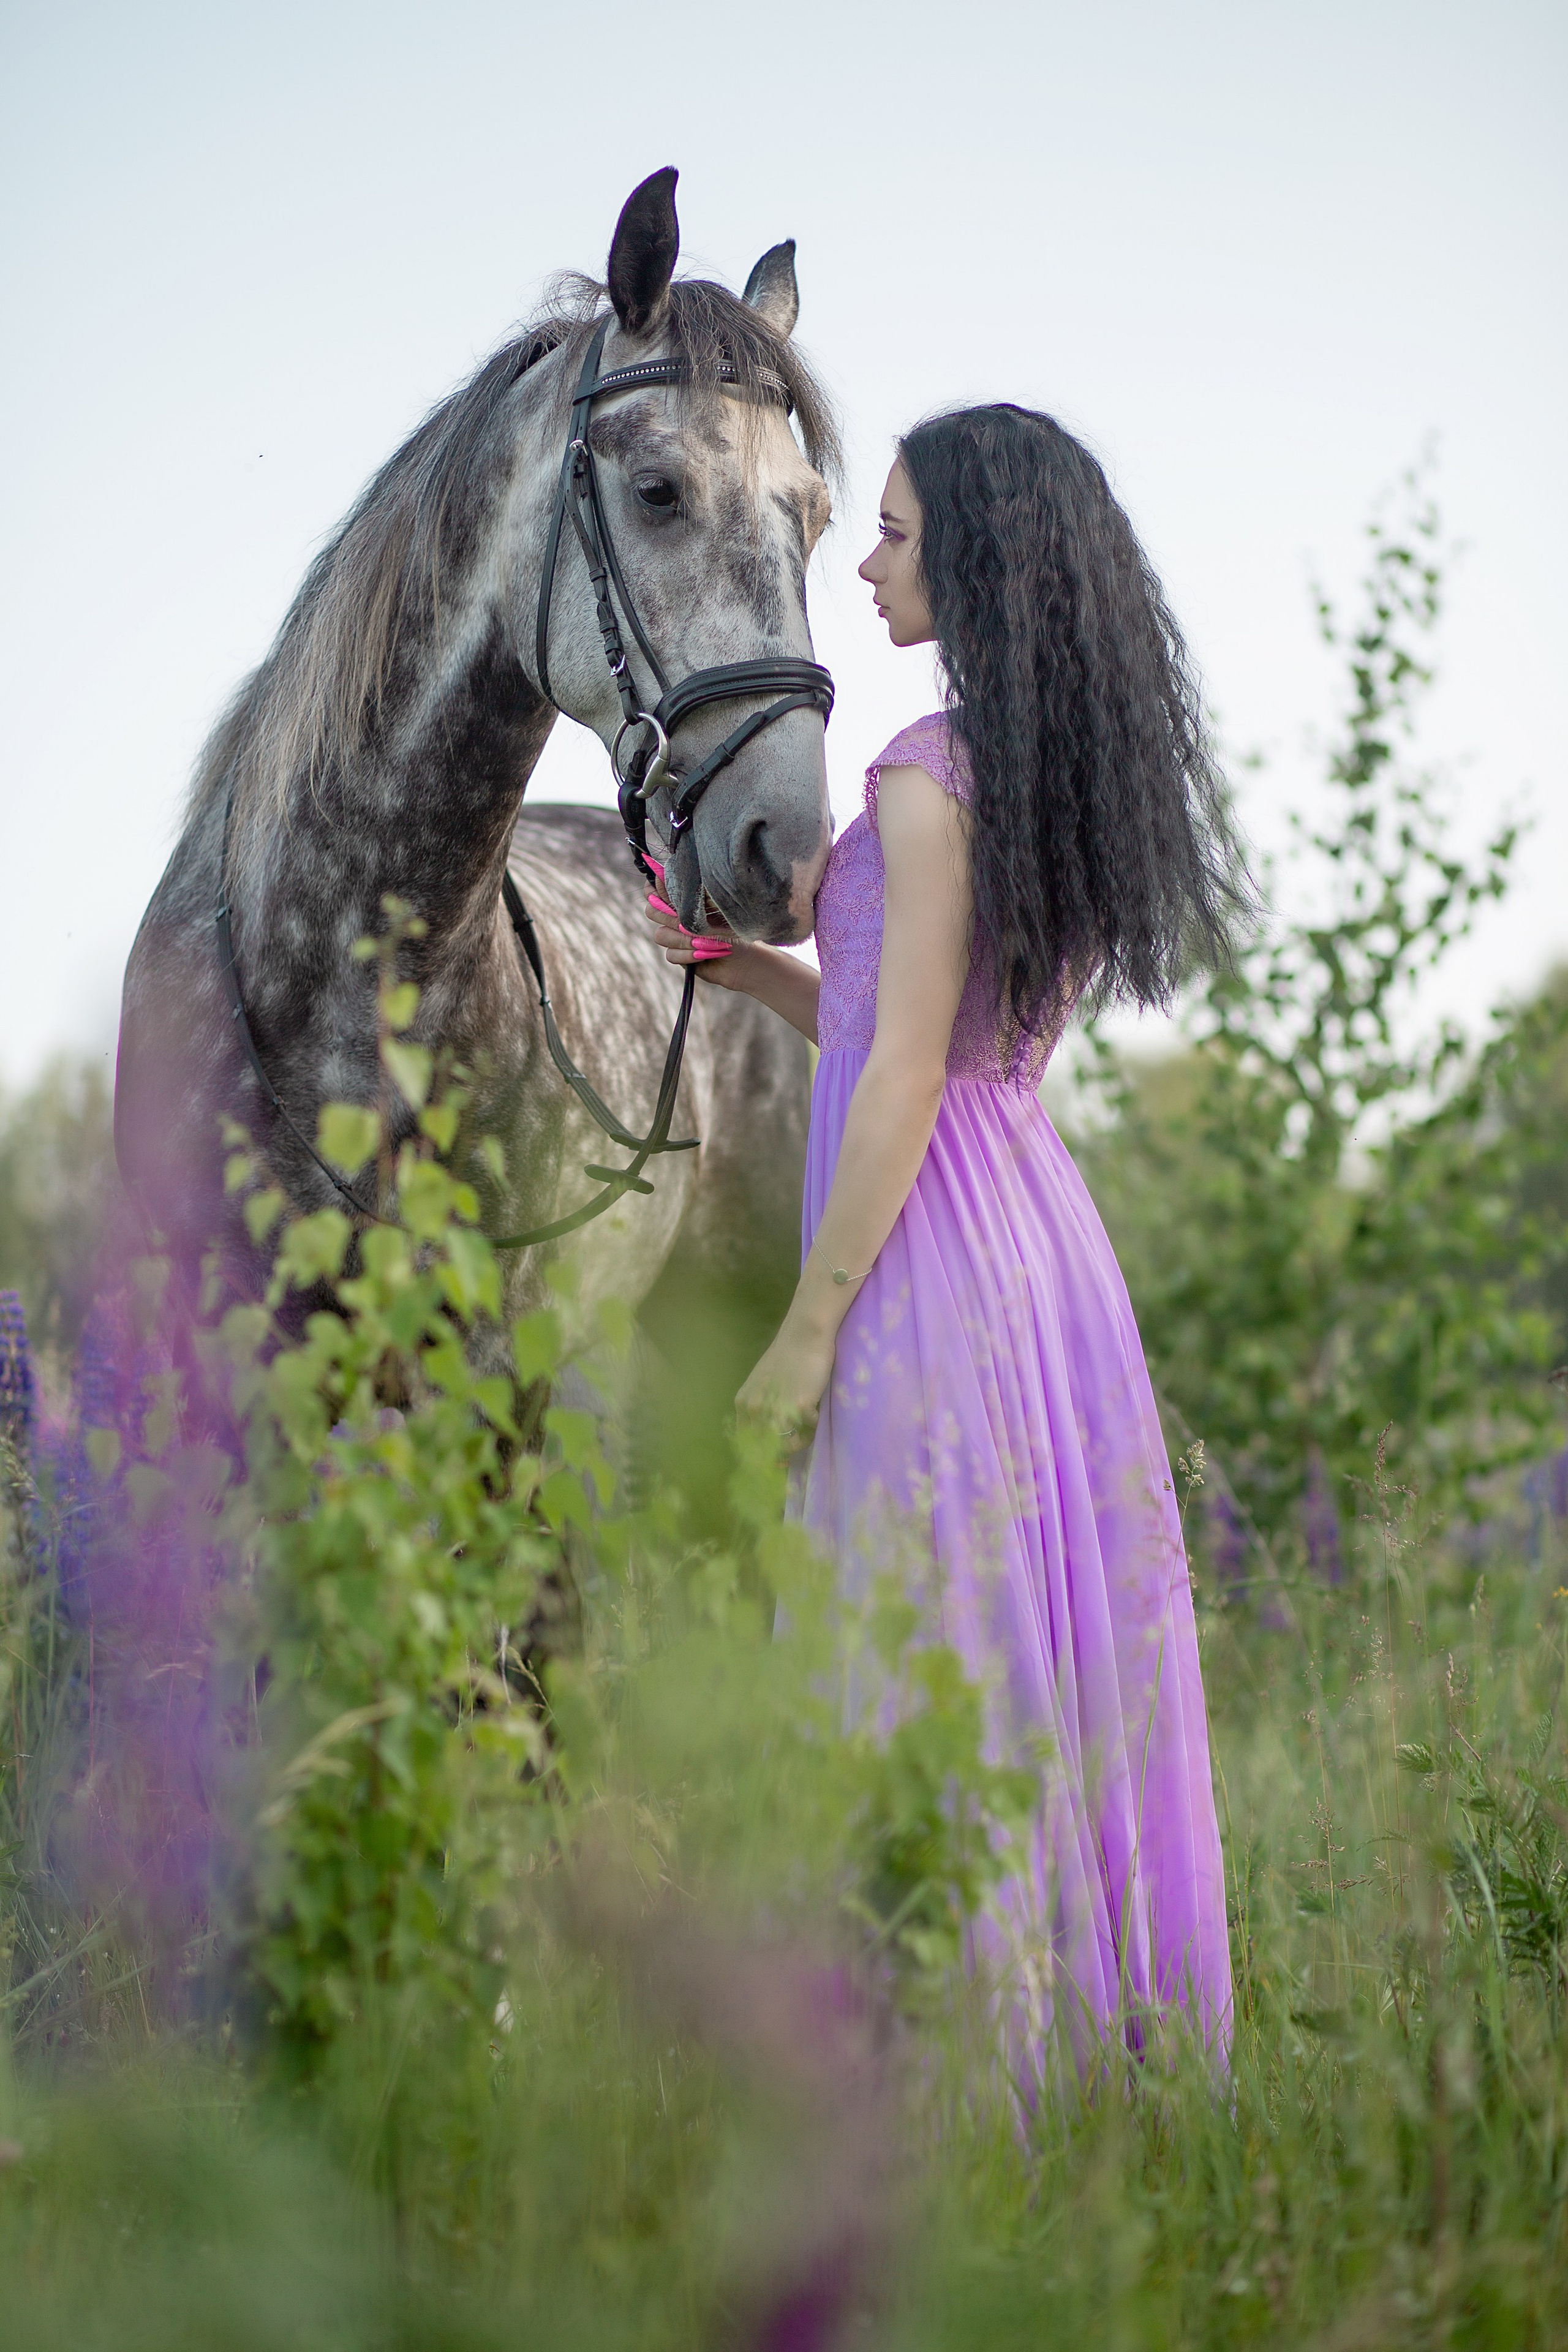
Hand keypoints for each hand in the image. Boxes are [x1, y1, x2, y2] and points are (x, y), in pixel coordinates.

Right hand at [643, 892, 747, 986]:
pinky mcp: (678, 955)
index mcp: (682, 899)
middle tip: (687, 923)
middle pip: (652, 911)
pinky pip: (670, 954)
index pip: (655, 889)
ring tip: (705, 943)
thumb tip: (660, 873)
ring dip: (683, 939)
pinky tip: (704, 955)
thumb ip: (684, 893)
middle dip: (668, 916)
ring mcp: (675, 936)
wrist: (745, 960)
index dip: (653, 889)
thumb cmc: (734, 927)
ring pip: (661, 935)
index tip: (662, 893)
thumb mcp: (710, 905)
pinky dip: (687, 955)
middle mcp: (676, 916)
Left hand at [735, 1318, 836, 1455]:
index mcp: (743, 1404)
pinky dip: (814, 1424)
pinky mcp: (798, 1407)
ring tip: (810, 1423)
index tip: (776, 1458)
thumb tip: (770, 1437)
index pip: (745, 1444)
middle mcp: (755, 1410)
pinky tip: (816, 1407)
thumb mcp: (763, 1385)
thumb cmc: (786, 1358)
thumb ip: (761, 1409)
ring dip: (801, 1440)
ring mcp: (775, 1410)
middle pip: (766, 1450)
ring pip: (787, 1445)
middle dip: (783, 1452)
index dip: (760, 1457)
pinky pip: (808, 1430)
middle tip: (798, 1441)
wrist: (804, 1336)